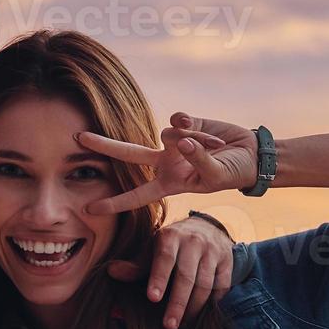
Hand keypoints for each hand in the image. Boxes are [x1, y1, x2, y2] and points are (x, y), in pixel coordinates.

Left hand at [79, 112, 257, 214]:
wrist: (250, 154)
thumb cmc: (232, 173)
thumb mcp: (215, 175)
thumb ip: (196, 158)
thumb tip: (178, 137)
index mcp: (169, 183)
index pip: (137, 195)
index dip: (114, 202)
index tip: (90, 208)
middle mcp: (165, 162)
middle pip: (128, 153)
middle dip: (104, 145)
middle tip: (78, 137)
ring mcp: (172, 141)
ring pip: (170, 134)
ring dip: (196, 141)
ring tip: (217, 148)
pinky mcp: (184, 123)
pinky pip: (181, 120)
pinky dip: (197, 127)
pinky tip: (212, 135)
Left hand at [108, 214, 233, 328]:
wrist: (206, 228)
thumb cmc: (172, 245)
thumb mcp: (152, 249)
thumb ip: (136, 265)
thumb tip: (111, 272)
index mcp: (170, 236)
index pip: (164, 259)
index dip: (159, 278)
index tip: (152, 298)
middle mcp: (193, 241)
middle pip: (186, 276)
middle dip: (178, 303)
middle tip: (169, 326)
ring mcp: (212, 251)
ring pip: (205, 284)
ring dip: (194, 308)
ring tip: (183, 326)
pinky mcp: (227, 261)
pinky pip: (222, 286)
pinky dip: (213, 303)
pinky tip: (201, 316)